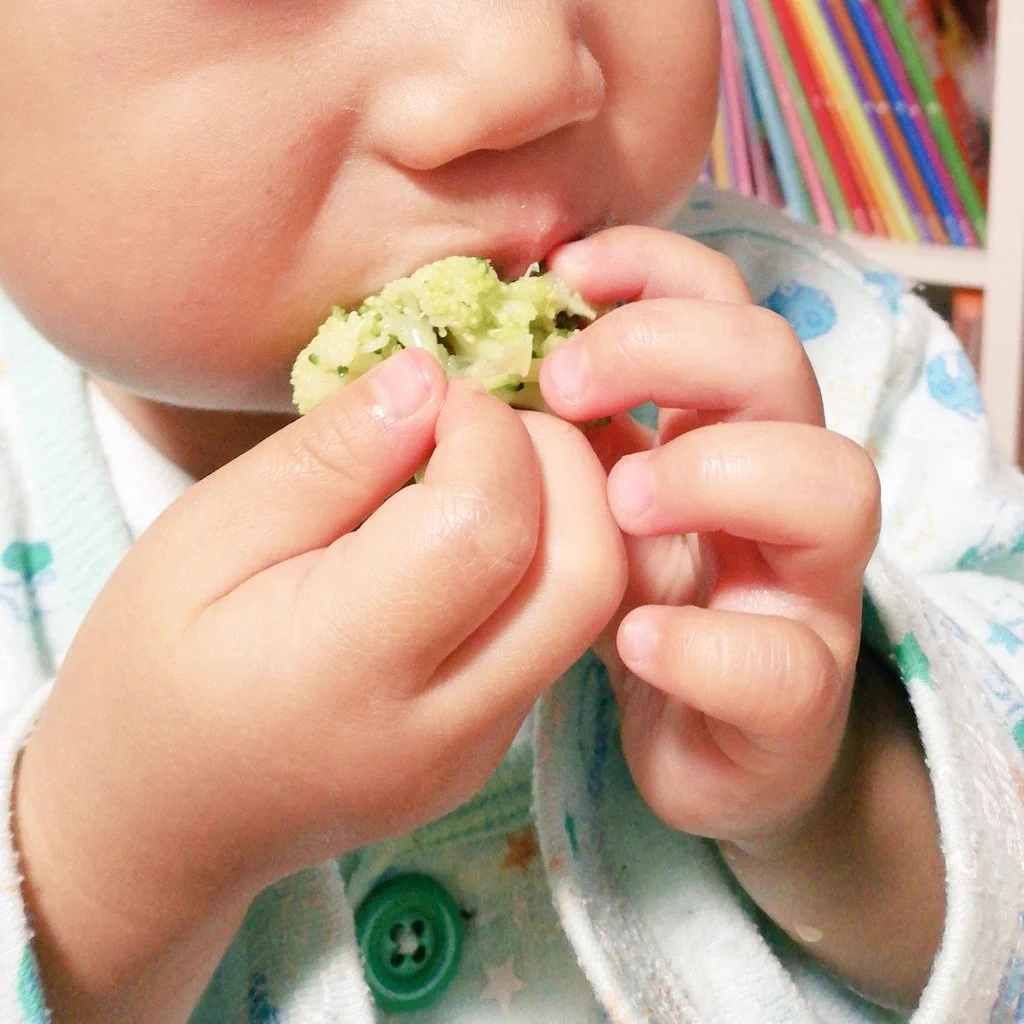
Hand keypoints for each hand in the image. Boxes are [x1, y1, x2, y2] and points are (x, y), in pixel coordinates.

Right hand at [14, 349, 625, 1018]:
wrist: (163, 818)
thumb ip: (326, 460)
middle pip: (584, 572)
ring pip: (594, 603)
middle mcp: (440, 726)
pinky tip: (478, 526)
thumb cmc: (153, 668)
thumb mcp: (203, 538)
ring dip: (570, 505)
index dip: (486, 433)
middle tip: (483, 422)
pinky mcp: (493, 750)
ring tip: (485, 463)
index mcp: (344, 671)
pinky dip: (548, 555)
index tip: (432, 397)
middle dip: (564, 463)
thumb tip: (430, 379)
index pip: (485, 527)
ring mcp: (478, 750)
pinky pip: (560, 633)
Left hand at [541, 228, 880, 846]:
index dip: (659, 268)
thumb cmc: (641, 607)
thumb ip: (569, 440)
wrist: (699, 745)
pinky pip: (783, 664)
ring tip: (620, 503)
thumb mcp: (595, 511)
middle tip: (566, 385)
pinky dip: (702, 644)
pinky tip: (632, 640)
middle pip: (780, 364)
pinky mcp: (799, 695)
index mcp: (726, 433)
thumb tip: (487, 356)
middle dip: (671, 349)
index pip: (724, 306)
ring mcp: (806, 590)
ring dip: (714, 473)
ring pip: (832, 487)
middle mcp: (783, 491)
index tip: (568, 271)